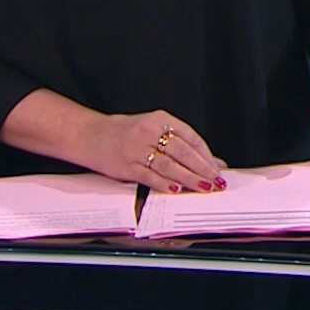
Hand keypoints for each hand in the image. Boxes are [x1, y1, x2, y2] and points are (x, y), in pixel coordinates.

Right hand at [84, 110, 225, 193]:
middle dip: (202, 169)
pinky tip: (177, 190)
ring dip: (189, 179)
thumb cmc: (126, 133)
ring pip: (169, 165)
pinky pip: (150, 176)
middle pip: (183, 152)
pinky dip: (165, 184)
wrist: (91, 135)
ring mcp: (137, 148)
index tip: (218, 168)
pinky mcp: (127, 165)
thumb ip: (181, 143)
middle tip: (216, 181)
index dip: (206, 155)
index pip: (191, 138)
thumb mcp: (154, 129)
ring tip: (203, 187)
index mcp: (160, 119)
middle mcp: (149, 131)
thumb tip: (211, 161)